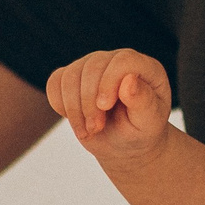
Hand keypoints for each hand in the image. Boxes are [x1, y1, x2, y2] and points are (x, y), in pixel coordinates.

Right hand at [46, 49, 173, 164]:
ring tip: (88, 130)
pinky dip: (60, 105)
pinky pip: (55, 83)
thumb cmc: (140, 131)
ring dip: (74, 108)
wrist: (123, 144)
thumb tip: (129, 80)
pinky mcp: (73, 76)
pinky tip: (76, 120)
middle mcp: (116, 60)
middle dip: (89, 102)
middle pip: (92, 67)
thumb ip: (144, 102)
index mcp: (144, 68)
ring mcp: (93, 65)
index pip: (123, 60)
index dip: (109, 82)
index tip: (104, 107)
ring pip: (70, 76)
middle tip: (95, 128)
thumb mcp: (149, 122)